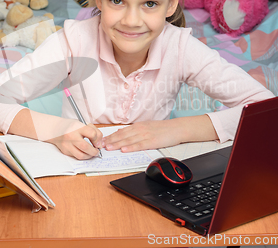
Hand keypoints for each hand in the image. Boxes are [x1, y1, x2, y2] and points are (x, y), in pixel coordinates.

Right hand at [47, 123, 102, 159]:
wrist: (56, 129)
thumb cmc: (72, 126)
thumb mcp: (83, 124)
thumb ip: (94, 131)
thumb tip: (99, 144)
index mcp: (77, 126)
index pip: (92, 134)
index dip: (97, 139)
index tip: (98, 142)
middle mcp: (71, 135)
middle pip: (86, 147)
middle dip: (94, 151)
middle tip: (97, 151)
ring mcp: (66, 144)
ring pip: (81, 155)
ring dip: (89, 156)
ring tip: (91, 153)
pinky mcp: (65, 151)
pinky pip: (76, 157)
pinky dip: (82, 156)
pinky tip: (84, 152)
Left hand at [102, 116, 218, 152]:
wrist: (177, 128)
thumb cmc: (163, 129)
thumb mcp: (147, 126)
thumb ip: (135, 130)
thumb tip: (122, 132)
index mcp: (138, 126)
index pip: (121, 131)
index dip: (111, 136)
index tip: (102, 140)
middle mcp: (140, 129)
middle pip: (122, 136)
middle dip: (110, 141)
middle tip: (100, 145)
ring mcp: (146, 135)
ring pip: (128, 140)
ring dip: (117, 144)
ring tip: (108, 148)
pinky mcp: (152, 141)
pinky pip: (140, 145)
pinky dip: (131, 147)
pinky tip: (124, 150)